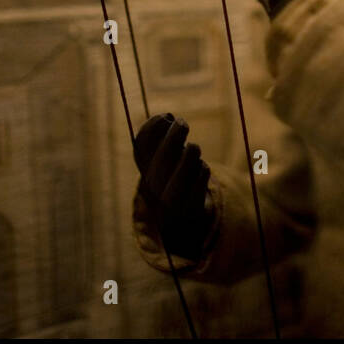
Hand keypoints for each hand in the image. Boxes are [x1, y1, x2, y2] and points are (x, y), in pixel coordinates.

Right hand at [133, 114, 213, 259]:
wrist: (179, 226)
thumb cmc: (173, 182)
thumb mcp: (166, 163)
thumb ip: (165, 143)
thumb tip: (168, 119)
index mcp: (145, 173)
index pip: (141, 147)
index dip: (152, 128)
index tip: (166, 116)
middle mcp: (153, 188)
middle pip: (162, 160)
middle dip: (174, 137)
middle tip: (182, 122)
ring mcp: (172, 202)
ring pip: (183, 171)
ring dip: (190, 154)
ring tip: (193, 149)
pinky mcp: (191, 209)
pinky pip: (199, 183)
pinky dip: (201, 171)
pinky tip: (200, 169)